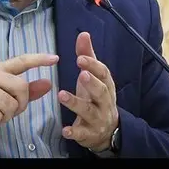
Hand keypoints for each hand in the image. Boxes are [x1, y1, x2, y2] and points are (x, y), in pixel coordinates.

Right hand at [0, 53, 58, 140]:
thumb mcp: (5, 95)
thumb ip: (27, 90)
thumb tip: (48, 83)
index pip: (22, 60)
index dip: (39, 59)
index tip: (55, 58)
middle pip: (21, 88)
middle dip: (20, 104)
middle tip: (7, 110)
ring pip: (11, 105)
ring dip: (6, 116)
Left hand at [59, 32, 118, 151]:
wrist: (107, 131)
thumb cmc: (96, 97)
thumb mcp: (93, 77)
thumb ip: (88, 56)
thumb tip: (83, 34)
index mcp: (106, 86)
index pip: (104, 74)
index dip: (93, 65)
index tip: (80, 58)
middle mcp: (105, 102)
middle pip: (102, 92)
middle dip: (92, 83)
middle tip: (81, 74)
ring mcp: (98, 119)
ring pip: (89, 111)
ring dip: (76, 103)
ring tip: (61, 95)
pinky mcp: (89, 134)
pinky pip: (82, 134)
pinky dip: (74, 132)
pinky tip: (65, 130)